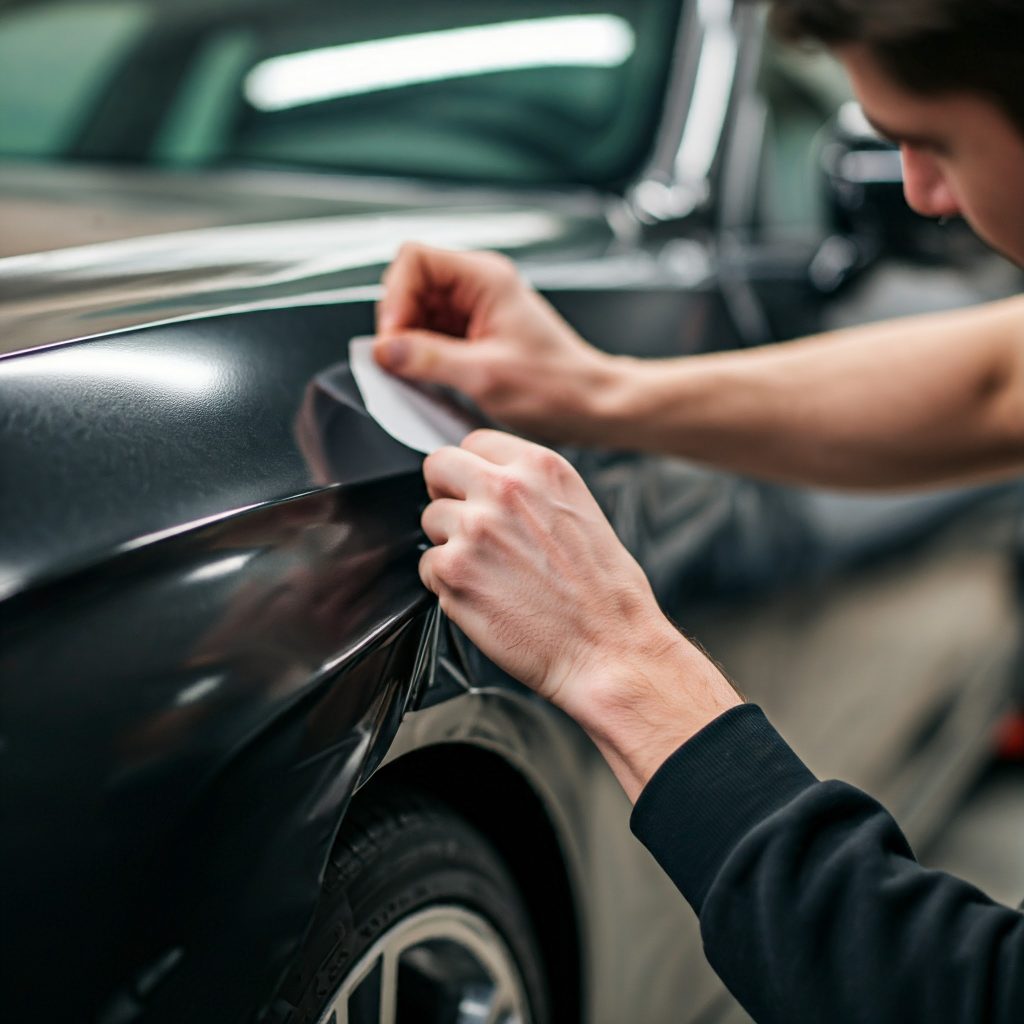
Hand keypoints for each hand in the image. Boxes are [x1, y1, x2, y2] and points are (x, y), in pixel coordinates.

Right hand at [374, 243, 620, 443]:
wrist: (588, 404)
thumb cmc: (556, 386)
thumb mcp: (484, 375)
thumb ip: (429, 360)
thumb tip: (385, 350)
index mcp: (485, 278)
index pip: (414, 260)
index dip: (396, 298)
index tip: (394, 338)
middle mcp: (478, 286)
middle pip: (410, 285)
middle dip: (400, 323)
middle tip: (404, 360)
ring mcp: (474, 309)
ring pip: (417, 312)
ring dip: (411, 342)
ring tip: (423, 373)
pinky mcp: (473, 333)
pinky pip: (431, 335)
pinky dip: (423, 355)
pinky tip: (434, 377)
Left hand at [419, 429, 741, 798]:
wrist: (609, 648)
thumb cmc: (605, 592)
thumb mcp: (579, 510)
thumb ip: (530, 488)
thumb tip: (490, 483)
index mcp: (539, 467)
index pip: (474, 442)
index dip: (472, 471)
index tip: (477, 491)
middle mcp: (503, 489)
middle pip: (438, 467)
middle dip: (447, 494)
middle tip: (469, 526)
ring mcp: (474, 528)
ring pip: (430, 520)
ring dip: (449, 544)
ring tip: (489, 572)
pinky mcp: (453, 571)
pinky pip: (427, 567)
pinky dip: (447, 584)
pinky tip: (486, 598)